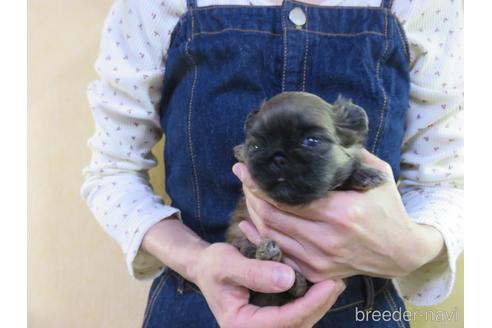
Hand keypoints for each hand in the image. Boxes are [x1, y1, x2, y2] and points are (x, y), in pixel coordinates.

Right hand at [190, 242, 344, 327]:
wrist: (205, 267)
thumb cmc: (212, 265)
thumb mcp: (227, 263)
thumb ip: (254, 272)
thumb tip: (288, 278)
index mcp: (241, 325)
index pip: (283, 320)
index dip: (309, 303)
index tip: (329, 283)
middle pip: (296, 324)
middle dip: (319, 304)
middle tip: (337, 281)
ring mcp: (264, 325)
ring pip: (300, 321)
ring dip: (318, 303)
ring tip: (334, 282)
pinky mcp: (271, 316)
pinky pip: (295, 313)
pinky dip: (310, 299)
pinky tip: (321, 283)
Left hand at [233, 149, 444, 281]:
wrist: (401, 252)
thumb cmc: (388, 210)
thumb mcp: (377, 177)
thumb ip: (351, 156)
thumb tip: (323, 137)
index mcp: (341, 212)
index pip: (287, 197)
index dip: (260, 182)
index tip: (246, 167)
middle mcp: (327, 239)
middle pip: (273, 216)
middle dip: (250, 194)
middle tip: (241, 176)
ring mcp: (320, 259)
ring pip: (271, 235)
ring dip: (253, 213)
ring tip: (247, 194)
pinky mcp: (316, 272)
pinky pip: (279, 254)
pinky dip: (260, 238)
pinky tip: (249, 223)